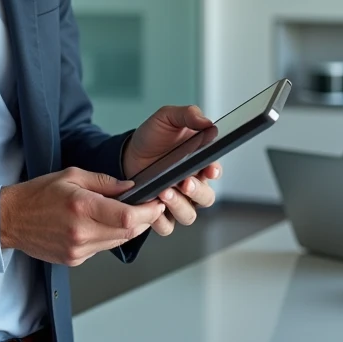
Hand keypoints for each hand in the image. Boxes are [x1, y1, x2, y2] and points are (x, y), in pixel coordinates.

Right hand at [0, 168, 164, 265]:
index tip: (157, 203)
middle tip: (150, 207)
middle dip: (144, 220)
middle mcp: (81, 232)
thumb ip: (104, 182)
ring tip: (127, 213)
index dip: (148, 212)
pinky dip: (109, 236)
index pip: (127, 217)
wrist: (11, 220)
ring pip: (118, 242)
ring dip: (129, 229)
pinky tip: (103, 224)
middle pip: (128, 233)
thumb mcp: (72, 175)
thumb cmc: (37, 195)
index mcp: (81, 206)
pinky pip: (102, 249)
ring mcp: (78, 249)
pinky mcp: (75, 259)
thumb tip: (130, 187)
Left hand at [123, 106, 221, 236]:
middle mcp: (192, 185)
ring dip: (179, 206)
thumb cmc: (153, 137)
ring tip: (164, 191)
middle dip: (197, 191)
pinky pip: (166, 226)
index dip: (214, 172)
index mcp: (199, 163)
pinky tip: (153, 207)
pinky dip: (160, 221)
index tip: (209, 169)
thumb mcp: (168, 117)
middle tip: (184, 181)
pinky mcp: (159, 214)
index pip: (214, 171)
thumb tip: (208, 122)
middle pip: (206, 198)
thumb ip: (188, 115)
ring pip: (188, 215)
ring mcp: (177, 201)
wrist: (127, 153)